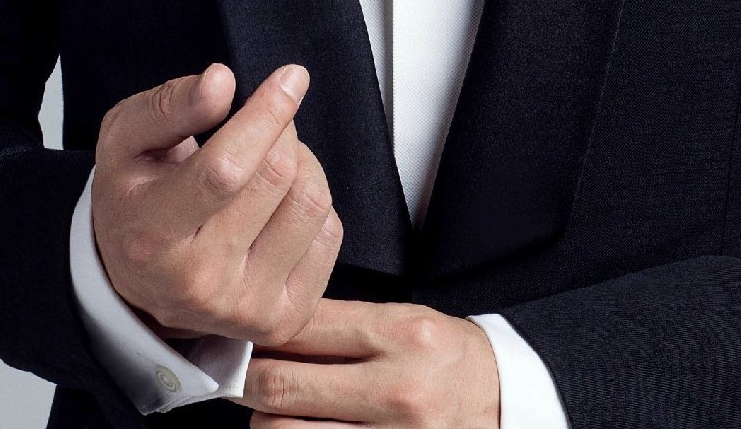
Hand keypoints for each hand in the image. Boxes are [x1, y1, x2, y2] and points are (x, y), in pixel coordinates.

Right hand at [90, 62, 342, 344]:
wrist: (135, 282)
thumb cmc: (134, 197)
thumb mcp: (125, 140)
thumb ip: (168, 106)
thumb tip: (222, 81)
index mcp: (153, 235)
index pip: (225, 169)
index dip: (266, 115)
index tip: (291, 77)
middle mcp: (199, 283)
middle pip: (276, 176)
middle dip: (281, 128)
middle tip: (264, 121)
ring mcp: (244, 309)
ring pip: (312, 201)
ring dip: (302, 163)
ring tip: (268, 164)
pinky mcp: (281, 321)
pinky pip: (330, 234)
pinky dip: (313, 203)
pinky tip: (279, 205)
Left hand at [244, 298, 500, 428]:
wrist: (503, 405)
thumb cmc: (450, 361)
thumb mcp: (408, 322)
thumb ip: (344, 325)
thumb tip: (272, 329)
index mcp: (402, 335)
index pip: (303, 328)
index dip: (258, 330)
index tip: (238, 333)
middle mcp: (396, 389)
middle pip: (282, 385)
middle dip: (246, 380)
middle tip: (236, 375)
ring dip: (265, 421)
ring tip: (270, 408)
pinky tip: (298, 428)